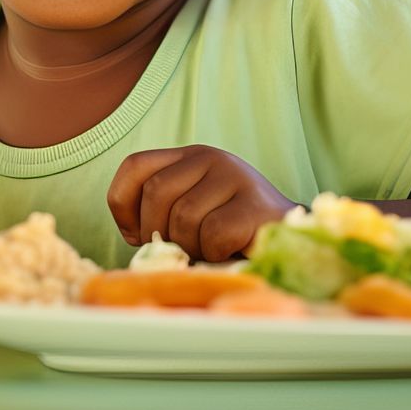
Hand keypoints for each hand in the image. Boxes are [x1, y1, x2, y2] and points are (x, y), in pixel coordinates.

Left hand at [107, 145, 293, 261]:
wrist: (287, 236)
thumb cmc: (230, 231)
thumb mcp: (191, 210)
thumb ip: (162, 212)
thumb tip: (136, 237)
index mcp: (188, 157)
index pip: (135, 166)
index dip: (123, 203)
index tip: (135, 234)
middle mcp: (210, 158)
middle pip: (156, 193)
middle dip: (156, 232)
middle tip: (178, 249)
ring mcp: (235, 177)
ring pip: (184, 217)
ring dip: (190, 246)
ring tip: (209, 249)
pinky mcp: (255, 205)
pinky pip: (213, 233)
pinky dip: (213, 252)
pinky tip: (229, 250)